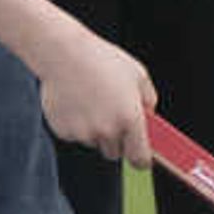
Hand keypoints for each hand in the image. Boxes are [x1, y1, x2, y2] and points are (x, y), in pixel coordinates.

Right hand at [35, 24, 156, 164]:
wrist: (64, 54)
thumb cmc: (103, 60)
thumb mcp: (138, 74)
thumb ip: (149, 99)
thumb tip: (150, 117)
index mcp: (131, 119)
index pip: (140, 158)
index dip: (141, 160)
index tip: (141, 158)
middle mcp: (108, 130)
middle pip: (115, 152)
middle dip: (117, 140)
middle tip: (113, 118)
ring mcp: (84, 132)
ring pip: (94, 142)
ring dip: (95, 131)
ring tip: (91, 102)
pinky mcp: (63, 131)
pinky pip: (75, 136)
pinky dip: (76, 125)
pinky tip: (75, 101)